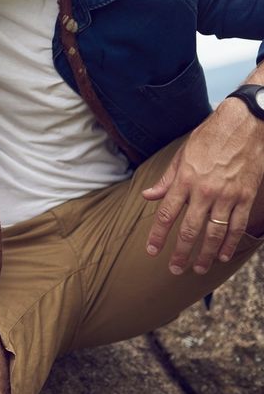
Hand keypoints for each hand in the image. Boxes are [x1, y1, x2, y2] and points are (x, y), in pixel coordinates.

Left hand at [142, 98, 263, 274]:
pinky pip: (237, 225)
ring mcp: (227, 195)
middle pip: (189, 229)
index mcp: (185, 180)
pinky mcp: (246, 196)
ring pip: (214, 232)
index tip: (152, 251)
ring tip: (199, 268)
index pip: (166, 214)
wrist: (245, 124)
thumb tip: (148, 196)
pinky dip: (230, 242)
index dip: (157, 235)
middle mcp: (204, 190)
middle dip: (181, 252)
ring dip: (206, 253)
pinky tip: (222, 255)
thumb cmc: (210, 137)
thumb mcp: (182, 154)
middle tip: (175, 268)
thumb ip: (167, 179)